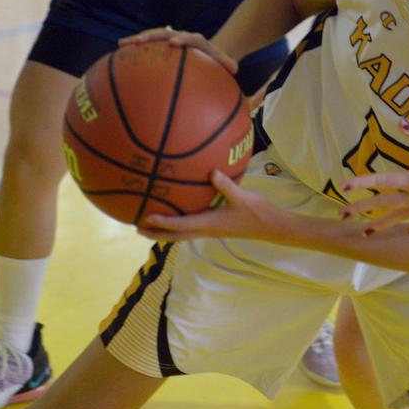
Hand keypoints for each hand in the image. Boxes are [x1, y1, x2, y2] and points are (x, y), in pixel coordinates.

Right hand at [119, 27, 237, 75]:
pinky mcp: (161, 45)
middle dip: (152, 36)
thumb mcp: (225, 62)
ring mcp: (169, 39)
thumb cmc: (216, 59)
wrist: (209, 49)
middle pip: (165, 32)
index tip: (174, 42)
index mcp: (197, 41)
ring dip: (137, 40)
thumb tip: (235, 70)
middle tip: (140, 41)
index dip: (182, 39)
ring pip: (152, 37)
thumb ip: (229, 64)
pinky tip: (119, 53)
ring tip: (122, 44)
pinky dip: (134, 48)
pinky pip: (147, 46)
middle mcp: (181, 36)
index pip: (190, 38)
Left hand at [137, 170, 281, 241]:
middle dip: (155, 233)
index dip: (161, 222)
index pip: (180, 225)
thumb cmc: (258, 213)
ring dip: (164, 231)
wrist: (272, 227)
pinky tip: (177, 212)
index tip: (145, 218)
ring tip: (149, 224)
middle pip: (174, 236)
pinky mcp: (215, 227)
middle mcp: (206, 230)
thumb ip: (226, 185)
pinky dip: (178, 224)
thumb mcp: (242, 197)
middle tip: (137, 228)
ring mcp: (210, 230)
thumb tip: (211, 172)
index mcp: (209, 224)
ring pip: (181, 234)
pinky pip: (191, 227)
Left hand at [339, 119, 408, 233]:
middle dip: (362, 209)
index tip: (344, 185)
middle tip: (341, 214)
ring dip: (380, 225)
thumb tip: (401, 122)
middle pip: (385, 205)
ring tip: (363, 232)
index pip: (384, 181)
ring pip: (399, 219)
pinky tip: (402, 231)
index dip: (363, 182)